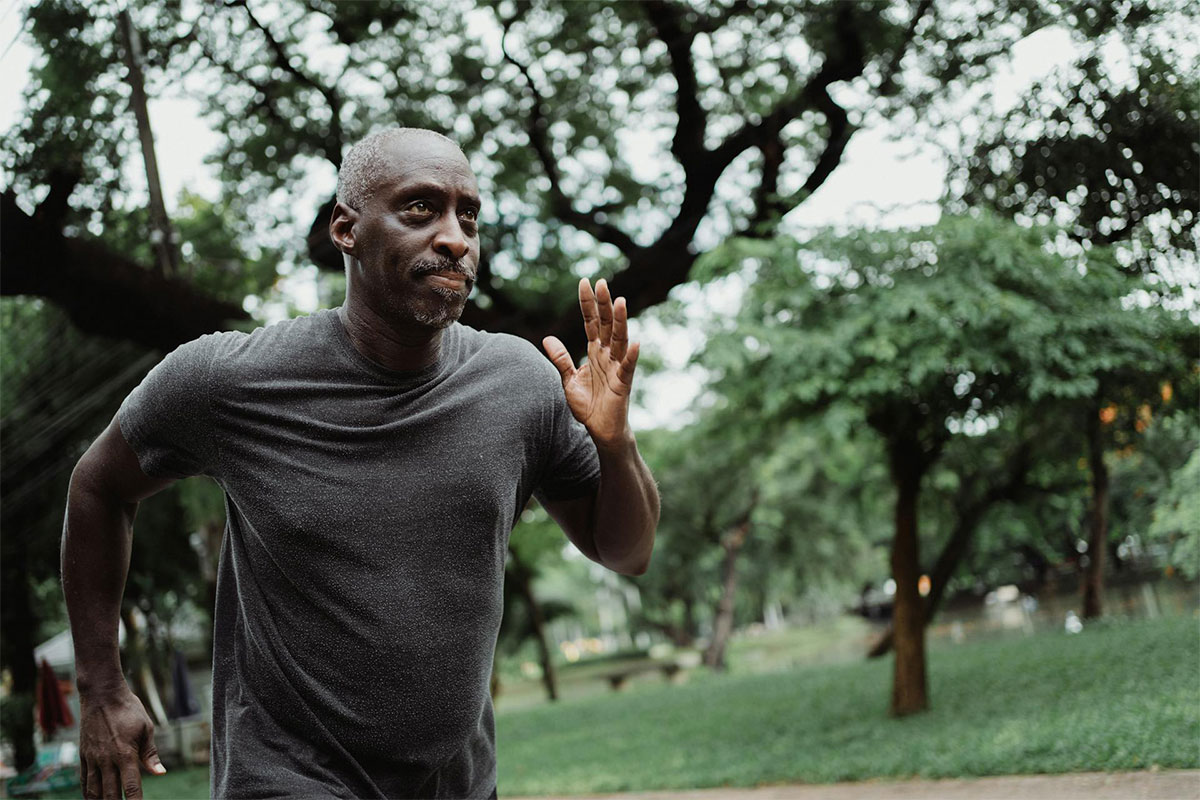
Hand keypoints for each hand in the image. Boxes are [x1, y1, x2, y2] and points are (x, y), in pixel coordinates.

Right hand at [78, 685, 163, 798]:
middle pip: (110, 794)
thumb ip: (150, 754)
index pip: (131, 786)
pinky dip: (87, 793)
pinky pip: (84, 779)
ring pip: (93, 790)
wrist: (102, 695)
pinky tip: (92, 798)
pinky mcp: (84, 755)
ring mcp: (92, 758)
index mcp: (125, 754)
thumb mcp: (146, 728)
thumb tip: (160, 773)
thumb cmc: (128, 709)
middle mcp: (107, 760)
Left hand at [543, 278, 639, 447]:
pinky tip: (636, 343)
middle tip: (601, 282)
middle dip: (603, 303)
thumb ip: (561, 359)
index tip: (584, 282)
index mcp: (595, 352)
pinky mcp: (623, 384)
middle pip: (606, 324)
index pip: (591, 322)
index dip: (587, 303)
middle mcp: (607, 356)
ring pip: (619, 340)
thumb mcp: (569, 380)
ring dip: (620, 321)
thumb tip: (547, 337)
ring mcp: (617, 368)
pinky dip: (632, 356)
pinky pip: (628, 368)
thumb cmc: (588, 407)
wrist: (600, 432)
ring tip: (620, 301)